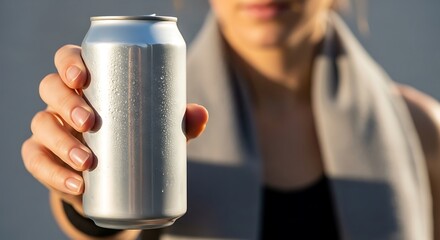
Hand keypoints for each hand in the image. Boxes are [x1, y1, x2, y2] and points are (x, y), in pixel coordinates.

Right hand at [21, 44, 207, 211]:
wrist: (113, 174)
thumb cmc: (134, 136)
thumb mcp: (155, 126)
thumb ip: (177, 120)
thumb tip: (201, 114)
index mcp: (88, 83)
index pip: (68, 60)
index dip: (69, 63)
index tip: (83, 77)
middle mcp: (63, 101)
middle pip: (50, 88)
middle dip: (66, 102)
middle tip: (90, 122)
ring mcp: (51, 128)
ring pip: (41, 124)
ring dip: (61, 142)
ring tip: (88, 162)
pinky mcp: (44, 157)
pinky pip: (36, 161)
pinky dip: (53, 173)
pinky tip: (77, 184)